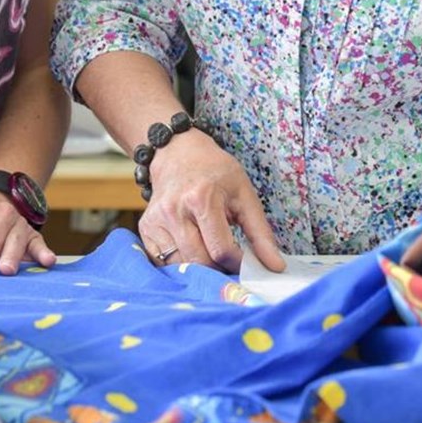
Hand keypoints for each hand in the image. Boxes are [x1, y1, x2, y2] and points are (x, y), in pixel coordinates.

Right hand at [136, 130, 285, 273]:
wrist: (177, 153)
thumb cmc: (215, 172)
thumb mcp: (244, 194)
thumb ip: (260, 233)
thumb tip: (275, 267)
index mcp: (201, 198)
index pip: (221, 250)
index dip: (238, 263)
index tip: (246, 261)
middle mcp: (174, 210)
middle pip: (199, 262)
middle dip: (219, 269)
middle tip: (230, 261)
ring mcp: (156, 220)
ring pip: (181, 266)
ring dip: (200, 269)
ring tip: (212, 254)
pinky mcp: (146, 228)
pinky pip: (163, 262)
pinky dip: (181, 264)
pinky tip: (192, 249)